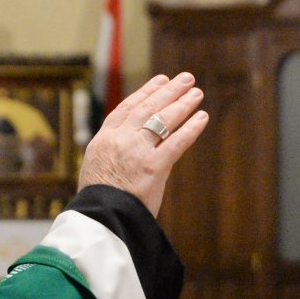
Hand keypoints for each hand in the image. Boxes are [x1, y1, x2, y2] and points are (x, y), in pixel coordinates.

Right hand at [76, 72, 209, 216]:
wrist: (99, 219)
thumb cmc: (99, 200)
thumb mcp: (97, 167)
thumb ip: (115, 152)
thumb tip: (134, 145)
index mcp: (104, 138)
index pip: (128, 108)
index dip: (146, 92)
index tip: (161, 81)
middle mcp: (120, 139)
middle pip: (148, 108)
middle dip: (169, 91)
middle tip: (186, 79)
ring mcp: (137, 151)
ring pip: (163, 120)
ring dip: (182, 104)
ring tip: (196, 93)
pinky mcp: (153, 167)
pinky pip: (176, 142)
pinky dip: (191, 128)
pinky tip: (202, 118)